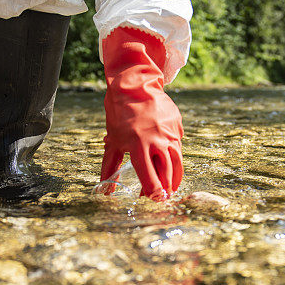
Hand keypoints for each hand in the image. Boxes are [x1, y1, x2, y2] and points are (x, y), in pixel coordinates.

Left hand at [101, 27, 183, 200]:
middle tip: (162, 198)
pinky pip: (178, 146)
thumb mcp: (111, 142)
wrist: (134, 84)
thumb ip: (110, 168)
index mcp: (139, 146)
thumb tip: (106, 190)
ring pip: (177, 162)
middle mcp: (157, 141)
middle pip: (166, 173)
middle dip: (165, 189)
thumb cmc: (119, 115)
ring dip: (175, 178)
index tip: (153, 200)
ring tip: (171, 187)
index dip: (152, 192)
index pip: (150, 177)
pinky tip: (171, 165)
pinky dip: (175, 158)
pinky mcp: (177, 125)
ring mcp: (170, 133)